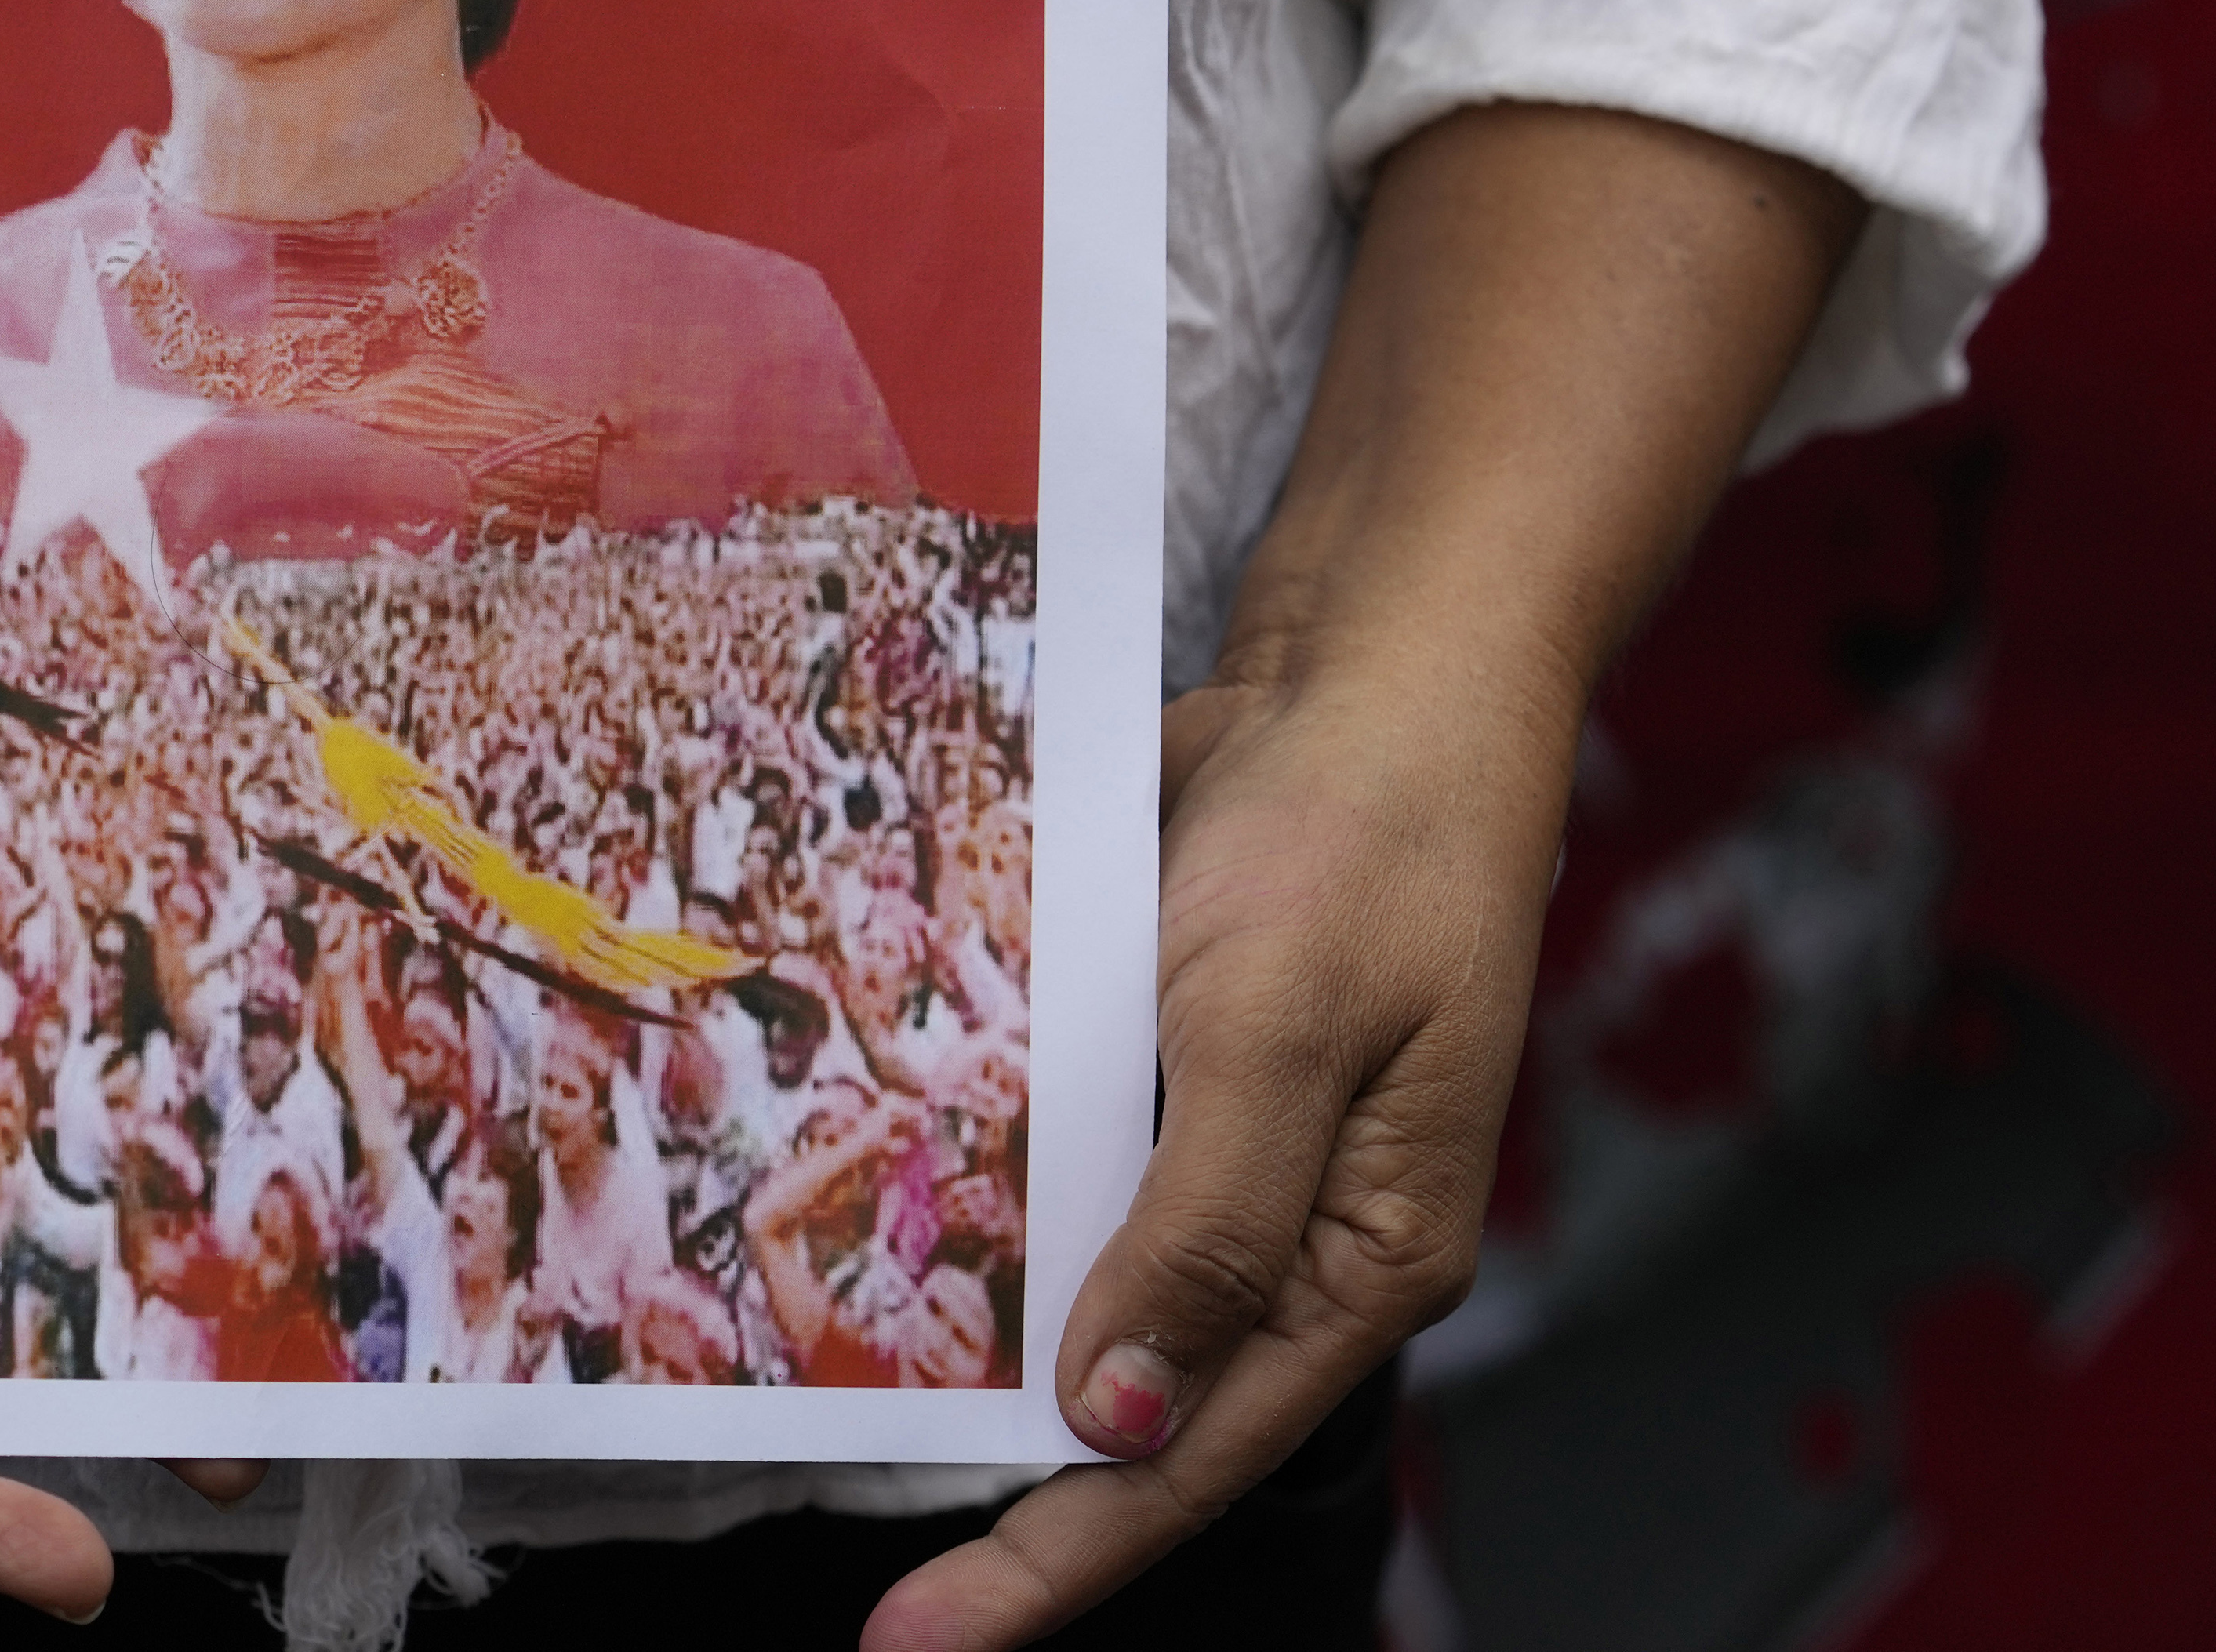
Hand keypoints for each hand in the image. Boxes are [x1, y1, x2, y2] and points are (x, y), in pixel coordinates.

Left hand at [862, 661, 1558, 1649]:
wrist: (1381, 663)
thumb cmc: (1369, 832)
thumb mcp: (1279, 1030)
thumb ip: (1201, 1232)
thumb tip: (1112, 1419)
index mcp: (1363, 1257)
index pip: (1184, 1458)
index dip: (1047, 1563)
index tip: (914, 1644)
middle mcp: (1299, 1230)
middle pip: (1134, 1406)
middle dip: (1001, 1490)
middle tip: (865, 1582)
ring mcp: (1234, 1149)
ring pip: (1088, 1291)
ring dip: (979, 1350)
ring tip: (834, 1422)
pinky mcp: (1176, 1067)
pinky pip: (1071, 1169)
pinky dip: (987, 1204)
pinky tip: (879, 1220)